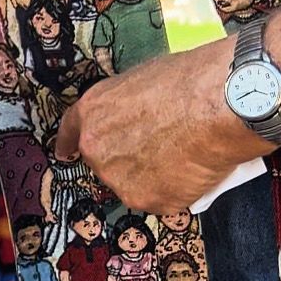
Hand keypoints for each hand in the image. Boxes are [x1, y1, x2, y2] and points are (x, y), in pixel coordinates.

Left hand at [57, 37, 271, 213]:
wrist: (216, 108)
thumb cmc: (186, 84)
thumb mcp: (140, 81)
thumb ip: (125, 105)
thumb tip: (134, 114)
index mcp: (90, 113)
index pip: (69, 133)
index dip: (68, 143)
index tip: (65, 152)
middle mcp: (96, 149)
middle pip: (104, 162)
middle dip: (126, 159)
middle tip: (160, 148)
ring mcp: (118, 179)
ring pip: (132, 183)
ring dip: (151, 178)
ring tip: (181, 158)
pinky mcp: (146, 200)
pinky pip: (160, 199)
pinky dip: (175, 192)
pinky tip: (191, 172)